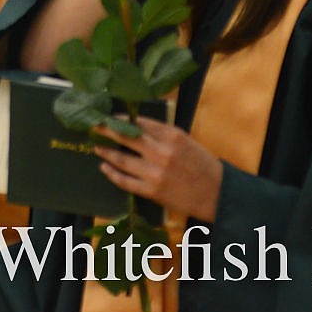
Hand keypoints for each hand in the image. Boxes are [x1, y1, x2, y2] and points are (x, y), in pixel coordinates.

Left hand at [94, 117, 223, 222]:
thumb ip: (164, 134)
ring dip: (106, 152)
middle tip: (93, 125)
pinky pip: (125, 181)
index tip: (111, 116)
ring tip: (96, 146)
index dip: (123, 118)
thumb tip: (138, 125)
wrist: (218, 195)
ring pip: (122, 159)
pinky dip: (112, 174)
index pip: (141, 122)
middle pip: (126, 137)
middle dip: (107, 130)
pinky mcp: (152, 191)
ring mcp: (155, 173)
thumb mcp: (187, 141)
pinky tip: (104, 168)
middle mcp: (161, 152)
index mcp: (172, 136)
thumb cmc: (203, 166)